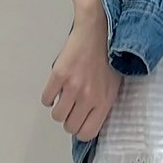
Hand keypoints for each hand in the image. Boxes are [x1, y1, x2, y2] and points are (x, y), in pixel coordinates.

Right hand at [41, 8, 120, 141]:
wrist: (99, 30)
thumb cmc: (110, 54)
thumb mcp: (116, 84)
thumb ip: (104, 103)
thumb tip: (92, 119)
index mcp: (105, 101)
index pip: (87, 133)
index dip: (81, 130)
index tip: (80, 122)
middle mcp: (88, 97)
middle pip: (70, 126)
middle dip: (69, 120)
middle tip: (72, 109)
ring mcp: (72, 87)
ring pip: (57, 115)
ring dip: (58, 109)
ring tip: (64, 98)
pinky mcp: (59, 76)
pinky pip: (46, 99)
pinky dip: (49, 97)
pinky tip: (56, 89)